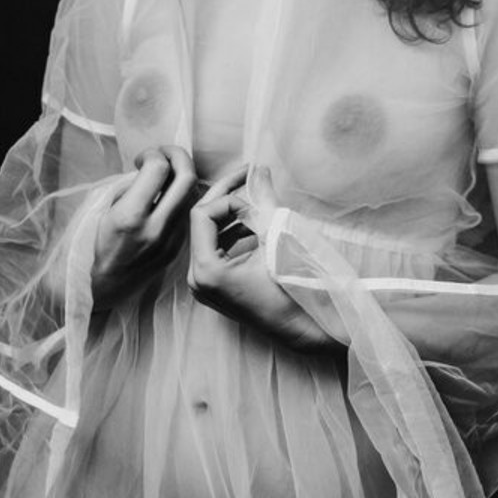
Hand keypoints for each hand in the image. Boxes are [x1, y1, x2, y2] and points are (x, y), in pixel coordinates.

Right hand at [91, 145, 198, 309]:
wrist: (102, 286)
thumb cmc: (95, 243)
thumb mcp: (103, 208)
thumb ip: (130, 185)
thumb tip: (152, 168)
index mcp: (130, 216)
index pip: (159, 168)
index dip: (152, 153)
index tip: (141, 159)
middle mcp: (155, 228)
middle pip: (187, 177)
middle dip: (177, 156)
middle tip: (164, 154)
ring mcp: (170, 241)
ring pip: (192, 194)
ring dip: (182, 176)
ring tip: (164, 175)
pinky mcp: (177, 249)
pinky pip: (187, 213)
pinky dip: (180, 198)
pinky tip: (165, 197)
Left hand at [187, 166, 344, 354]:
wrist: (302, 329)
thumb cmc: (292, 290)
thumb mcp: (277, 240)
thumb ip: (264, 201)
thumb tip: (260, 169)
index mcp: (206, 270)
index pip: (202, 215)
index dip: (229, 200)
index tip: (257, 205)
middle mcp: (196, 279)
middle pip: (201, 222)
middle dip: (226, 197)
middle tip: (248, 174)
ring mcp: (202, 285)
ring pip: (207, 235)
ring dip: (231, 215)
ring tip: (256, 202)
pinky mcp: (212, 287)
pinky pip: (214, 250)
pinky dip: (232, 234)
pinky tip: (254, 225)